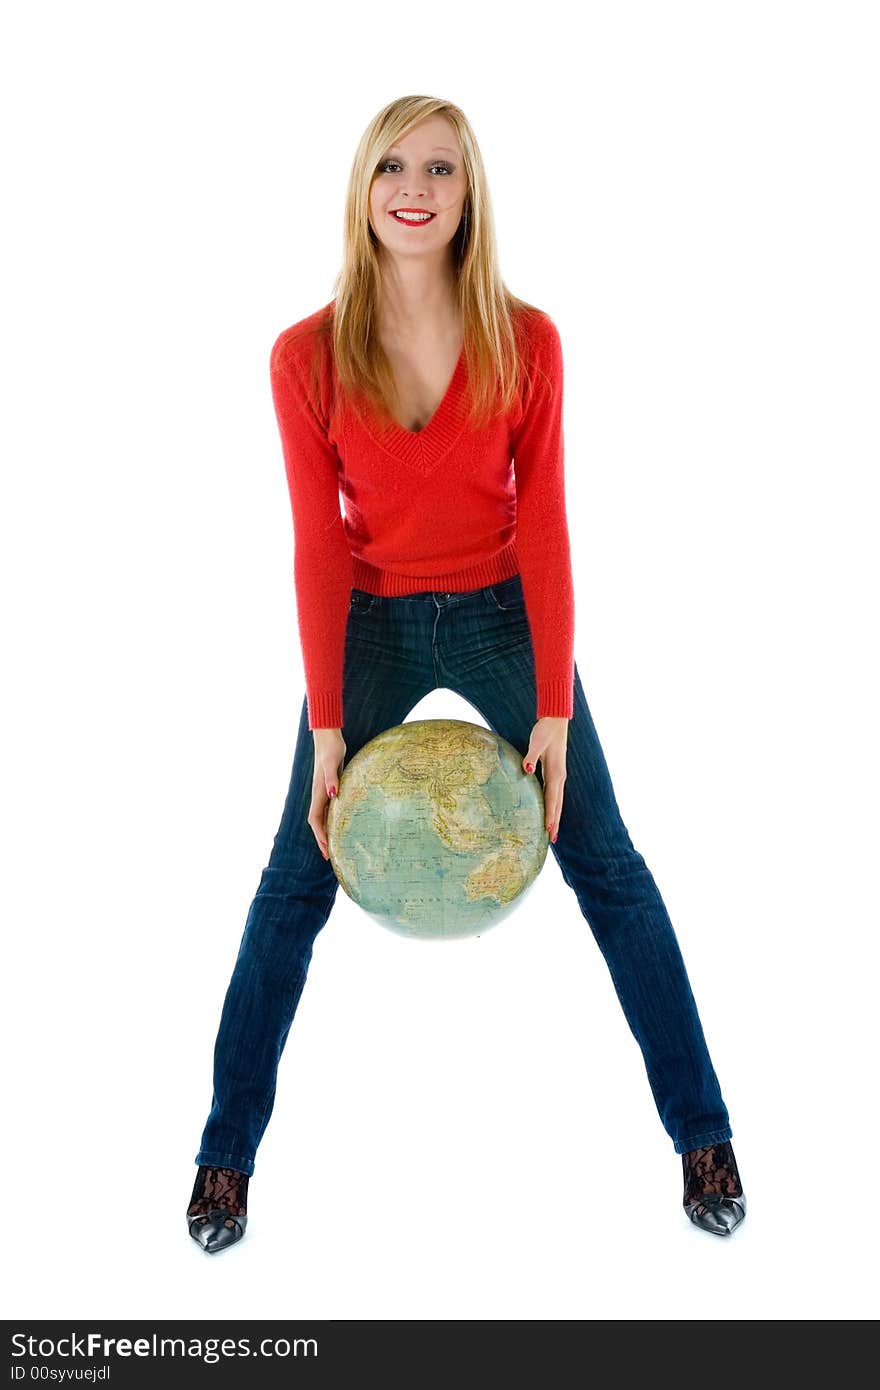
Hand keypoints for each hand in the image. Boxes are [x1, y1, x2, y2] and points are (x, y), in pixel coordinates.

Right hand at [309, 728, 345, 859]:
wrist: (327, 736)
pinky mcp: (330, 786)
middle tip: (329, 856)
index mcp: (319, 791)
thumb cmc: (331, 748)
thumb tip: (332, 794)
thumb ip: (333, 778)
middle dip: (321, 839)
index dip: (320, 835)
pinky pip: (328, 808)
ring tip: (332, 845)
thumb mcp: (333, 762)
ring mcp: (323, 790)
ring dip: (325, 831)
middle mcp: (319, 793)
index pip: (315, 819)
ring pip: (322, 816)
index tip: (326, 849)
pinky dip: (331, 819)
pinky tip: (339, 823)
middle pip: (317, 822)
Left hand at [522, 717, 568, 842]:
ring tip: (552, 832)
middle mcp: (560, 777)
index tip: (549, 830)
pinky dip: (553, 806)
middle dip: (555, 822)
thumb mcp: (536, 742)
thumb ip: (531, 756)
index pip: (553, 799)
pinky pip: (554, 794)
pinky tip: (549, 811)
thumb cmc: (544, 731)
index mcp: (556, 773)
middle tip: (552, 840)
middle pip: (558, 804)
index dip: (551, 815)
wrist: (556, 721)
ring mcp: (559, 775)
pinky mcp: (555, 772)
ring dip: (555, 816)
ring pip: (557, 801)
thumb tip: (527, 769)